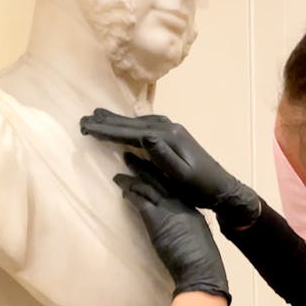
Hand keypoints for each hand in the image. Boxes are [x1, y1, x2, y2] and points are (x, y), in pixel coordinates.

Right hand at [80, 109, 262, 225]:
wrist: (221, 187)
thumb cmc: (200, 187)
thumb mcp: (182, 176)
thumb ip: (164, 157)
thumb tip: (146, 137)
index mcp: (168, 137)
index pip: (131, 132)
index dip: (108, 130)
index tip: (87, 128)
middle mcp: (168, 128)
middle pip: (131, 123)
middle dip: (107, 122)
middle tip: (83, 119)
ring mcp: (171, 129)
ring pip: (136, 123)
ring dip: (116, 121)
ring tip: (96, 117)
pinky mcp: (172, 135)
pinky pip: (144, 126)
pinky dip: (129, 125)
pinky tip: (122, 126)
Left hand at [113, 167, 231, 302]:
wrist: (200, 266)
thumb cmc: (201, 257)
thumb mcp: (197, 234)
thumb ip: (186, 225)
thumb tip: (178, 226)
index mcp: (190, 205)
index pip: (173, 183)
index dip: (160, 173)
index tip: (151, 163)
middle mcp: (180, 201)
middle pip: (160, 178)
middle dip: (144, 166)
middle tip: (131, 156)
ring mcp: (168, 207)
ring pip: (147, 185)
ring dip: (132, 178)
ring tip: (119, 173)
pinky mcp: (156, 217)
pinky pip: (140, 200)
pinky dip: (130, 194)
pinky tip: (122, 190)